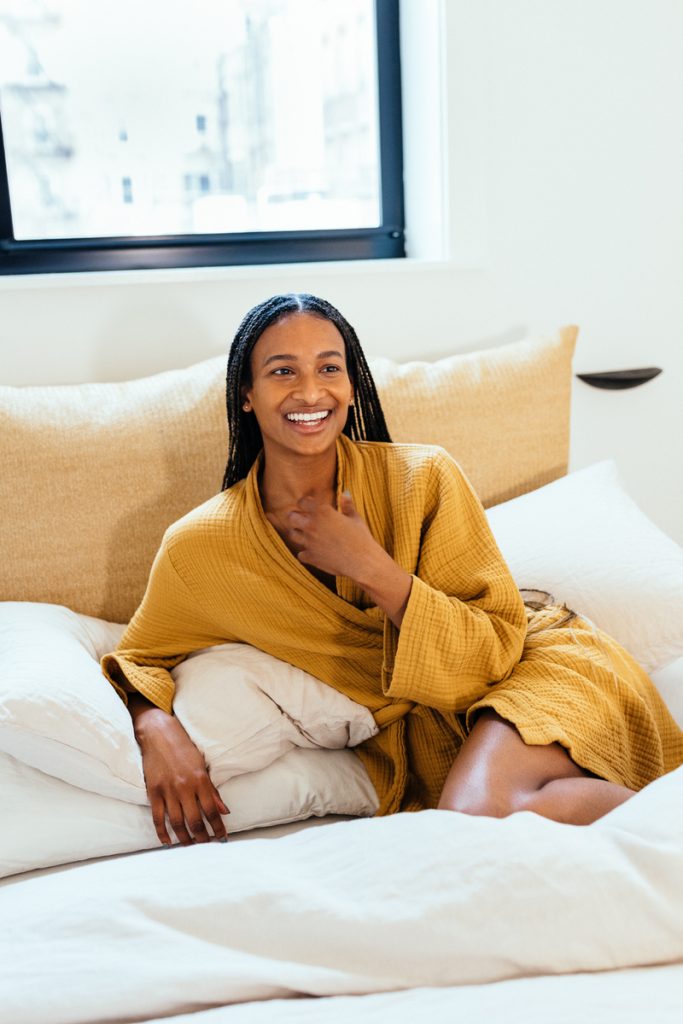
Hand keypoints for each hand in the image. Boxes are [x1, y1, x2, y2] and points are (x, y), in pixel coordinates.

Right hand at [131, 697, 228, 845]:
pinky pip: (157, 817)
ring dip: (185, 839)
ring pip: (177, 822)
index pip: (212, 810)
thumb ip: (212, 790)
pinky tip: (168, 842)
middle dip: (203, 837)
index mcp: (200, 780)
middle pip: (195, 821)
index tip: (222, 838)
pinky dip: (162, 832)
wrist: (158, 734)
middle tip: (207, 846)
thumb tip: (224, 810)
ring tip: (191, 847)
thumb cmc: (183, 748)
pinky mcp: (153, 791)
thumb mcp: (202, 765)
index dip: (218, 827)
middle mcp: (185, 787)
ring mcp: (168, 790)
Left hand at [286, 491, 379, 580]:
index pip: (303, 502)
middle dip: (296, 517)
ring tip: (308, 535)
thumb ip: (347, 505)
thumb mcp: (355, 518)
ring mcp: (309, 542)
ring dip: (299, 534)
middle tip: (302, 520)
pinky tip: (314, 552)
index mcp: (323, 512)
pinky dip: (306, 554)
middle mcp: (312, 525)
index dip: (305, 503)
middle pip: (291, 517)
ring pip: (292, 534)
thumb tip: (345, 493)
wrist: (362, 562)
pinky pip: (301, 554)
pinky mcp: (311, 557)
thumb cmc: (361, 538)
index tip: (309, 505)